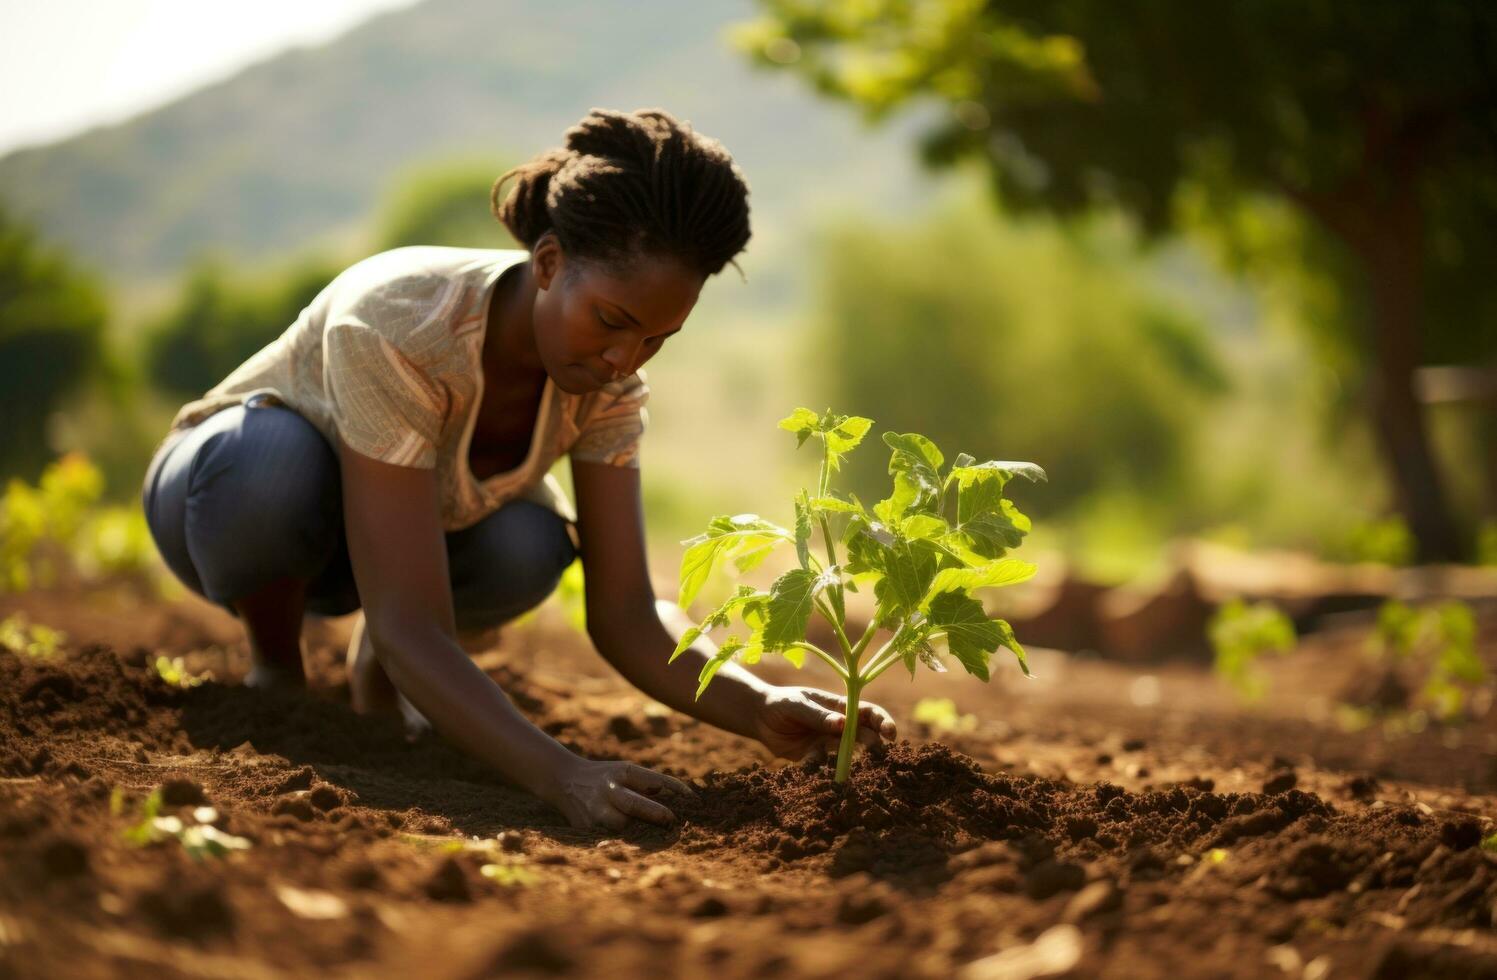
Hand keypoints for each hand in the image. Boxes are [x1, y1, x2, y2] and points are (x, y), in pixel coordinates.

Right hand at [539, 758, 695, 829]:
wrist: (564, 780)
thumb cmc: (605, 777)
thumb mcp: (624, 772)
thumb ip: (648, 784)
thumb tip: (684, 801)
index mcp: (622, 772)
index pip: (653, 780)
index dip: (675, 790)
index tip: (693, 800)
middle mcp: (608, 790)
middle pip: (634, 804)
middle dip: (656, 815)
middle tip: (672, 822)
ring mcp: (595, 810)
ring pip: (622, 826)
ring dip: (639, 832)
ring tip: (655, 838)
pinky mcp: (585, 828)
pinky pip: (609, 838)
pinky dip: (623, 843)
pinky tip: (633, 846)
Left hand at [752, 686, 897, 761]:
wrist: (759, 717)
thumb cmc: (782, 703)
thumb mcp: (797, 705)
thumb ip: (818, 715)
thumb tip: (842, 724)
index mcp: (840, 708)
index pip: (869, 713)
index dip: (883, 722)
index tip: (890, 733)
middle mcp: (839, 727)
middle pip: (865, 737)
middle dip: (874, 747)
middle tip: (876, 755)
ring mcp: (829, 744)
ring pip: (847, 756)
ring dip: (850, 764)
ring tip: (847, 771)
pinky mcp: (815, 760)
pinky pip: (824, 768)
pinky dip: (822, 771)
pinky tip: (812, 768)